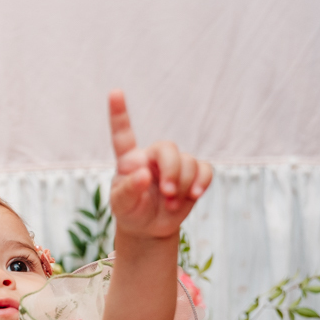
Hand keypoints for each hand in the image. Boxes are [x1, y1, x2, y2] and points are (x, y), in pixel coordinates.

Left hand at [108, 90, 212, 240]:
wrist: (149, 228)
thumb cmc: (131, 211)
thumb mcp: (122, 205)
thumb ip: (128, 190)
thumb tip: (143, 174)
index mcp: (130, 160)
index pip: (123, 134)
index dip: (119, 113)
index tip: (114, 92)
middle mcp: (152, 157)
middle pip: (168, 148)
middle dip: (171, 171)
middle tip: (167, 193)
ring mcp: (174, 164)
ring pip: (188, 162)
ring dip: (183, 185)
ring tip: (171, 204)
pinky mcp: (193, 174)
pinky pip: (205, 169)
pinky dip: (201, 182)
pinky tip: (194, 195)